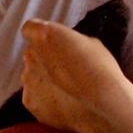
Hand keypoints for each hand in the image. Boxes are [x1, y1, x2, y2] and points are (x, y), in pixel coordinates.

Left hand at [21, 18, 125, 132]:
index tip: (51, 42)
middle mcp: (30, 54)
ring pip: (31, 75)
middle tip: (64, 68)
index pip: (30, 28)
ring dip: (43, 79)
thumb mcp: (89, 43)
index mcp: (43, 34)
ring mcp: (28, 79)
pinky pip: (33, 95)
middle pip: (32, 53)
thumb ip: (69, 41)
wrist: (104, 103)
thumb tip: (68, 45)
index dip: (41, 35)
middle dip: (44, 58)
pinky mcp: (29, 101)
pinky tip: (62, 103)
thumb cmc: (101, 69)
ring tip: (66, 89)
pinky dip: (43, 99)